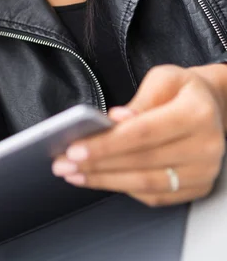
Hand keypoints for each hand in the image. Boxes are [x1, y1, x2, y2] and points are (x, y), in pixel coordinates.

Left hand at [52, 65, 225, 206]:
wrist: (212, 106)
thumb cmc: (181, 89)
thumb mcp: (161, 78)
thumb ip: (139, 101)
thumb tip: (115, 120)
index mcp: (196, 114)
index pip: (143, 133)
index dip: (106, 144)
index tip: (75, 149)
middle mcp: (205, 147)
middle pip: (141, 162)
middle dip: (96, 165)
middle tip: (63, 164)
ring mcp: (203, 172)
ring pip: (146, 185)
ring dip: (104, 181)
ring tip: (74, 174)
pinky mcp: (197, 188)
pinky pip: (155, 196)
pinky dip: (123, 189)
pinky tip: (99, 179)